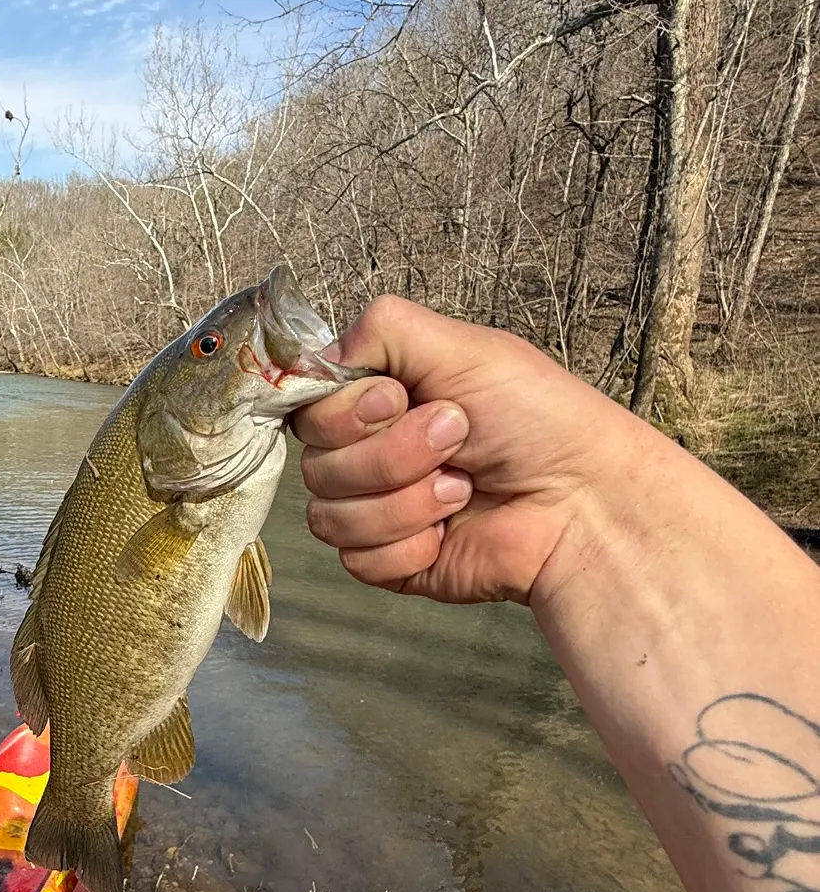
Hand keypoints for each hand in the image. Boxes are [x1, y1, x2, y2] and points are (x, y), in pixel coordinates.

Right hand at [292, 296, 664, 603]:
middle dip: (393, 455)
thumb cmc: (540, 420)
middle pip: (316, 464)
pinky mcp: (388, 562)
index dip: (345, 412)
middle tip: (458, 440)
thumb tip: (318, 355)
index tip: (398, 400)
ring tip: (463, 488)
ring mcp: (375, 509)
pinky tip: (451, 532)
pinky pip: (357, 560)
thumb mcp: (465, 348)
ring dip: (407, 502)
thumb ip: (382, 329)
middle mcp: (368, 452)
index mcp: (377, 399)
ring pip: (330, 515)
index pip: (307, 408)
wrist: (584, 504)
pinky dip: (411, 545)